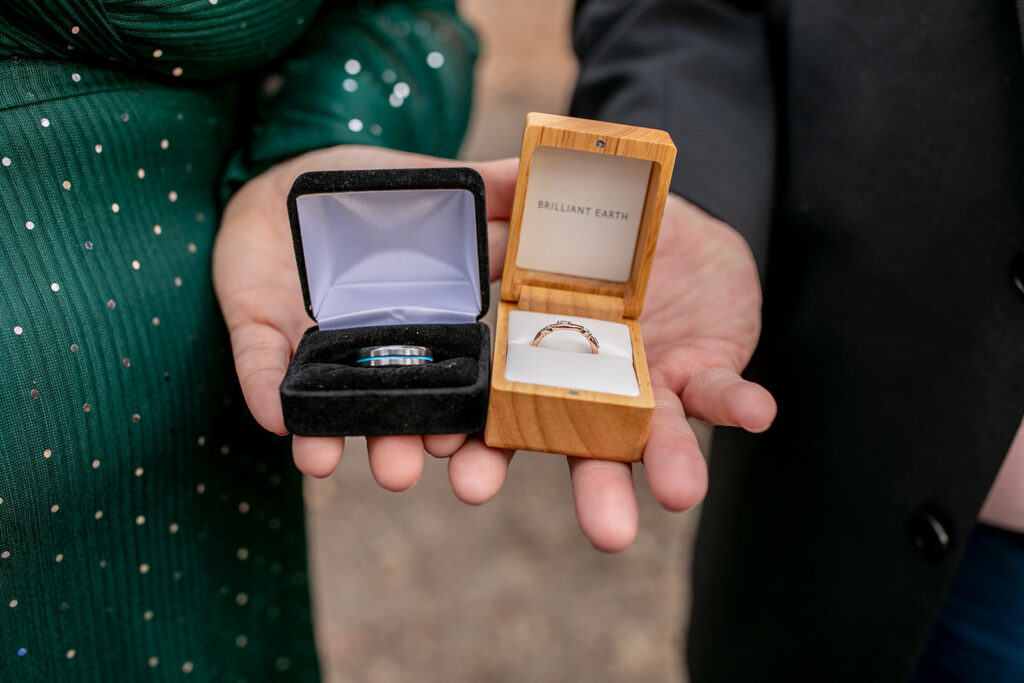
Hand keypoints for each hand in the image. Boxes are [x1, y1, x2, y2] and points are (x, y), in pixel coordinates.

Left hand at [213, 145, 517, 489]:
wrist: (288, 177)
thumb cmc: (372, 192)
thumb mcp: (438, 185)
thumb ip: (493, 189)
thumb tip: (545, 171)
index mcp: (433, 323)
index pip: (465, 389)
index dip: (475, 430)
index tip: (486, 461)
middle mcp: (381, 351)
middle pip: (401, 411)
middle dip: (405, 446)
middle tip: (408, 474)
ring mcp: (323, 347)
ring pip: (335, 404)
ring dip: (338, 435)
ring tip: (337, 465)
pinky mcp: (265, 333)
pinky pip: (263, 368)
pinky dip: (268, 392)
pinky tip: (276, 419)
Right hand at [442, 193, 775, 550]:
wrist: (673, 227)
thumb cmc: (598, 228)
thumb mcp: (546, 205)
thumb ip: (504, 196)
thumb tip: (461, 187)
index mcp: (537, 354)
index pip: (497, 410)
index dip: (474, 445)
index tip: (453, 474)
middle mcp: (590, 386)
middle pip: (584, 446)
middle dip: (593, 490)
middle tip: (603, 534)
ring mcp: (648, 384)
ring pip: (657, 436)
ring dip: (671, 464)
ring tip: (681, 492)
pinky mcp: (703, 369)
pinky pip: (721, 391)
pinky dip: (738, 403)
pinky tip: (756, 412)